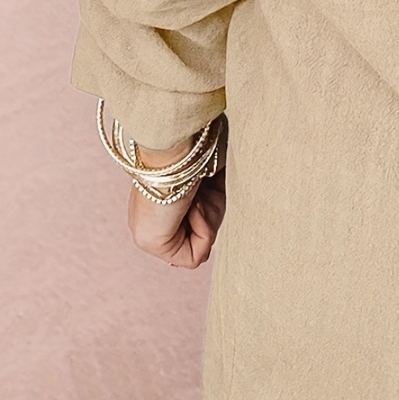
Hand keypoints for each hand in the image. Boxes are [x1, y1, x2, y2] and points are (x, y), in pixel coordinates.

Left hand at [126, 135, 226, 268]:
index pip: (197, 223)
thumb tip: (249, 191)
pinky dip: (204, 232)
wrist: (176, 142)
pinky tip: (194, 207)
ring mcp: (149, 230)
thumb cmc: (198, 146)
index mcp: (162, 197)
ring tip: (200, 194)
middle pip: (200, 234)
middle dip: (212, 213)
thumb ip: (220, 190)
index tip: (211, 182)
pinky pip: (193, 257)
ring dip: (209, 218)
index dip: (213, 208)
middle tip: (207, 190)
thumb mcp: (215, 173)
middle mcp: (153, 214)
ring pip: (200, 245)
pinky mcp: (150, 242)